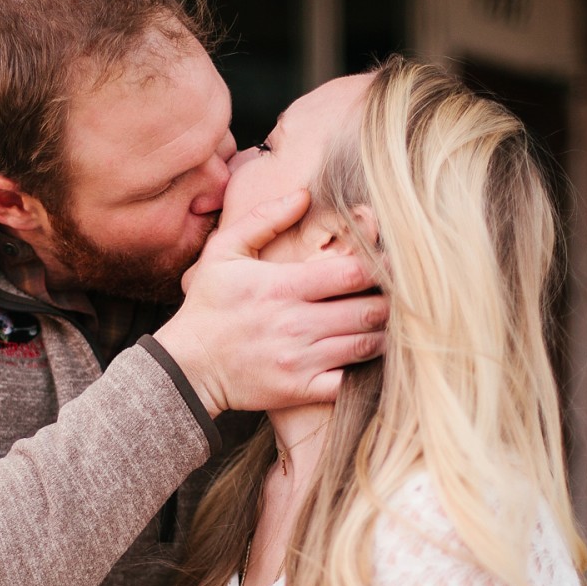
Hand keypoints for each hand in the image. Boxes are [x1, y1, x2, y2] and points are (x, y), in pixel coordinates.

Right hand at [154, 189, 385, 415]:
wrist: (186, 366)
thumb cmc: (206, 305)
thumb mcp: (223, 252)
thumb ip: (264, 218)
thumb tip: (304, 194)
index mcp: (283, 286)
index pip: (354, 272)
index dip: (380, 265)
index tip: (388, 263)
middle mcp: (296, 324)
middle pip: (369, 310)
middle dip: (390, 300)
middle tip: (400, 294)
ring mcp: (300, 360)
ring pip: (366, 345)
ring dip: (383, 333)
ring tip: (387, 322)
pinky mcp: (300, 391)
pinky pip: (349, 381)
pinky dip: (364, 370)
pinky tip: (365, 357)